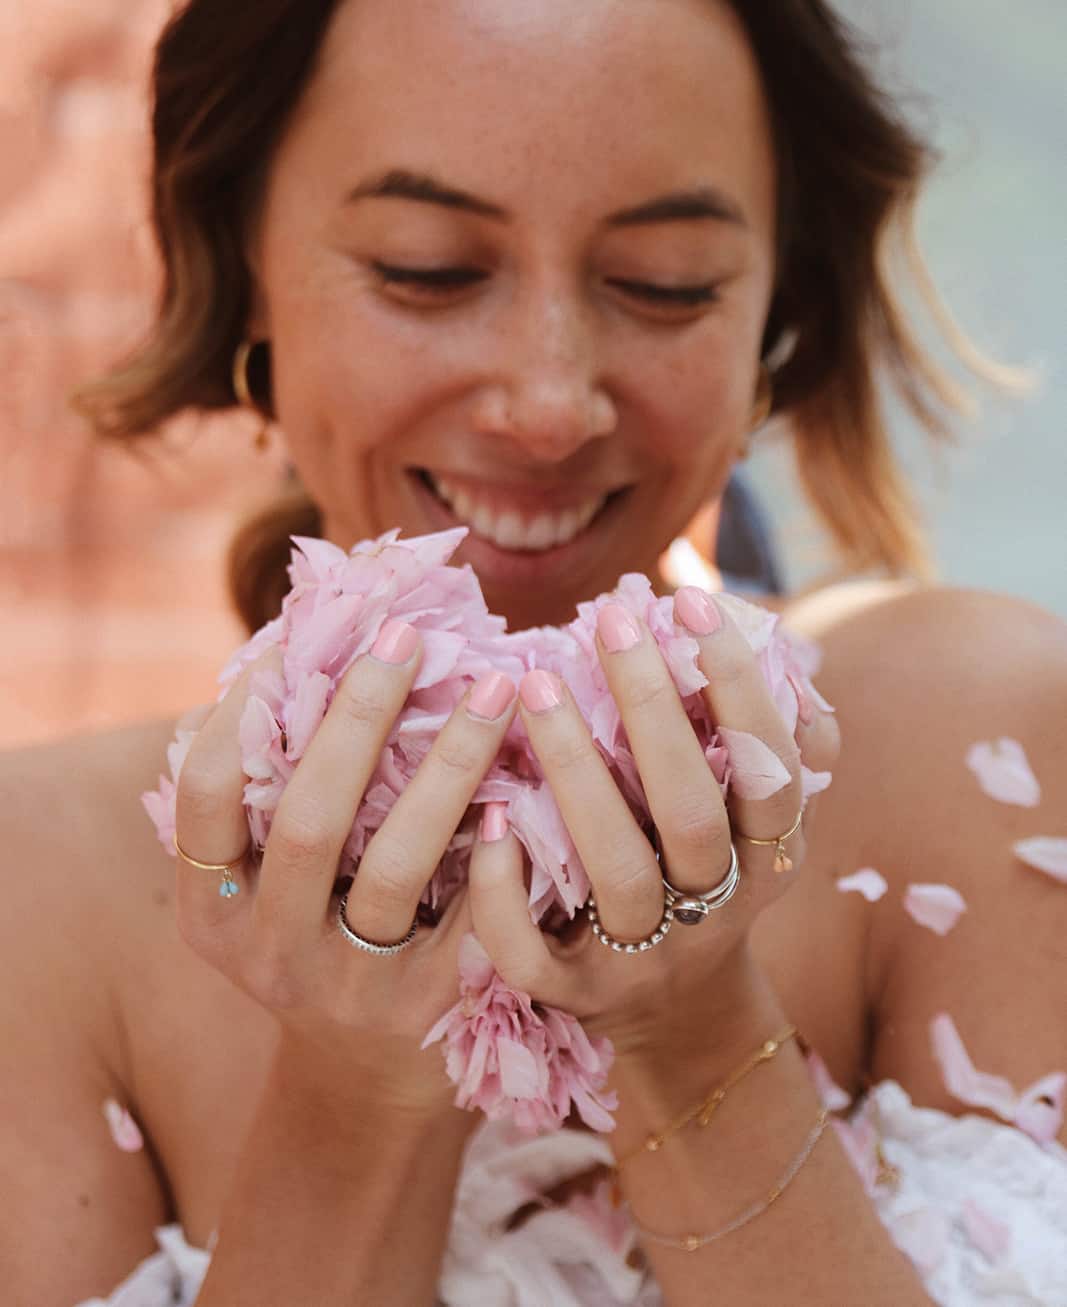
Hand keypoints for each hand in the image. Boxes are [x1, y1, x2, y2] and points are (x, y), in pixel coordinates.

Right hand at [172, 622, 519, 1117]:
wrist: (369, 1076)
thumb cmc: (319, 937)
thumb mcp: (268, 884)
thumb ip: (266, 795)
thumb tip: (281, 662)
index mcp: (214, 911)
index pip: (205, 797)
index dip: (244, 712)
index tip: (295, 639)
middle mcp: (269, 952)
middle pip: (308, 819)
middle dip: (359, 715)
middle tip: (408, 634)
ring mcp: (350, 985)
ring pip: (397, 864)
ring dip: (449, 765)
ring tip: (497, 689)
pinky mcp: (430, 1006)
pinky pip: (471, 914)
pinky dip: (499, 846)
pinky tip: (532, 783)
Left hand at [467, 591, 838, 1064]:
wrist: (676, 1008)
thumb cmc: (702, 875)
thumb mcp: (752, 825)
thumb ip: (768, 749)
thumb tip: (788, 660)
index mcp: (768, 861)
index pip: (772, 770)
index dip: (739, 687)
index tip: (689, 601)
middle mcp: (714, 912)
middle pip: (690, 811)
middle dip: (650, 709)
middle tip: (607, 621)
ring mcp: (643, 958)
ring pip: (614, 869)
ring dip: (575, 772)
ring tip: (535, 684)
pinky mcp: (573, 993)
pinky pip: (532, 951)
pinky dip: (505, 887)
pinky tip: (491, 812)